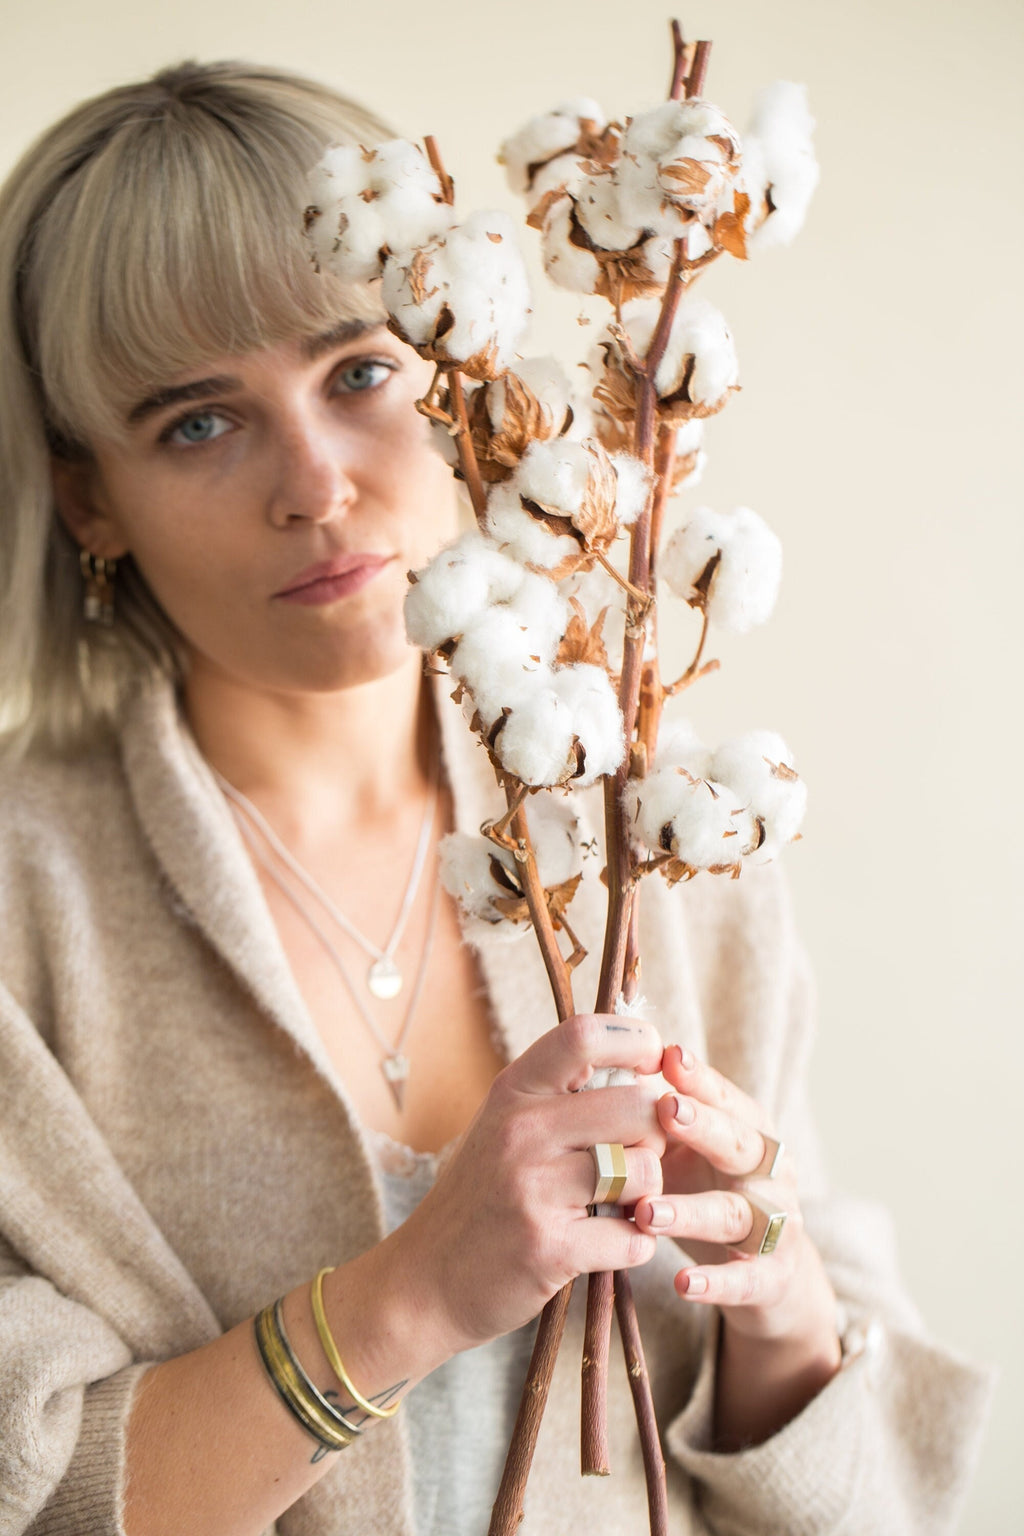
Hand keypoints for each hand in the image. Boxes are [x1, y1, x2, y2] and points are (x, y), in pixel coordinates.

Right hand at [392, 1013, 666, 1354]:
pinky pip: (634, 1237)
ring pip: (645, 1172)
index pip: (585, 1035)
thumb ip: (559, 1095)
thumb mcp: (504, 1126)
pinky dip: (635, 1243)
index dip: (635, 1040)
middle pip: (638, 1107)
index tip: (651, 1063)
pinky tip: (609, 1244)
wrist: (426, 1282)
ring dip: (649, 1193)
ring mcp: (534, 1191)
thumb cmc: (480, 1197)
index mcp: (514, 1093)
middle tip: (640, 1155)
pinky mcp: (550, 1249)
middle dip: (657, 1134)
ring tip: (623, 1202)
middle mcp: (522, 1132)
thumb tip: (640, 1067)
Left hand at [633, 1045, 838, 1349]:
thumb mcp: (684, 1151)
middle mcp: (768, 1171)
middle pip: (740, 1144)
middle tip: (663, 1109)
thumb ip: (656, 1118)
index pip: (726, 1098)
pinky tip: (681, 1282)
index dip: (700, 1078)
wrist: (764, 1274)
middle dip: (704, 1126)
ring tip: (645, 1212)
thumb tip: (607, 1067)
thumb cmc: (706, 1191)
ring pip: (735, 1214)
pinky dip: (716, 1282)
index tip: (668, 1055)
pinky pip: (746, 1280)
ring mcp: (776, 1225)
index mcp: (748, 1130)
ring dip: (692, 1212)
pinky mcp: (771, 1278)